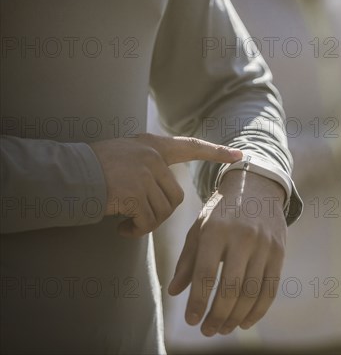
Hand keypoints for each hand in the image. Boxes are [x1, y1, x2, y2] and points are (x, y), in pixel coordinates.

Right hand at [90, 133, 241, 236]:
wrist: (67, 174)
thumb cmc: (92, 168)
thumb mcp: (125, 154)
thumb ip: (148, 164)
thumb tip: (164, 189)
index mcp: (152, 144)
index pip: (191, 146)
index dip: (216, 152)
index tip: (239, 155)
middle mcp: (152, 156)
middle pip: (174, 196)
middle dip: (159, 212)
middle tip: (138, 218)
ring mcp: (144, 172)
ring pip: (163, 210)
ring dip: (146, 223)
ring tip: (126, 221)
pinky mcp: (135, 191)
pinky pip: (148, 221)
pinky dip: (137, 231)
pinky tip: (122, 228)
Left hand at [168, 170, 286, 336]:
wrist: (256, 187)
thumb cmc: (222, 211)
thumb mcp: (199, 228)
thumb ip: (187, 260)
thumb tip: (175, 292)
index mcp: (216, 231)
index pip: (206, 274)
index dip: (198, 301)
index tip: (190, 321)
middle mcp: (242, 238)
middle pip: (231, 288)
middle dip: (217, 315)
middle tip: (207, 331)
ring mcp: (264, 245)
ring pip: (252, 292)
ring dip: (236, 317)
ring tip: (223, 329)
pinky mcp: (279, 252)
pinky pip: (270, 289)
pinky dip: (258, 311)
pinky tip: (245, 322)